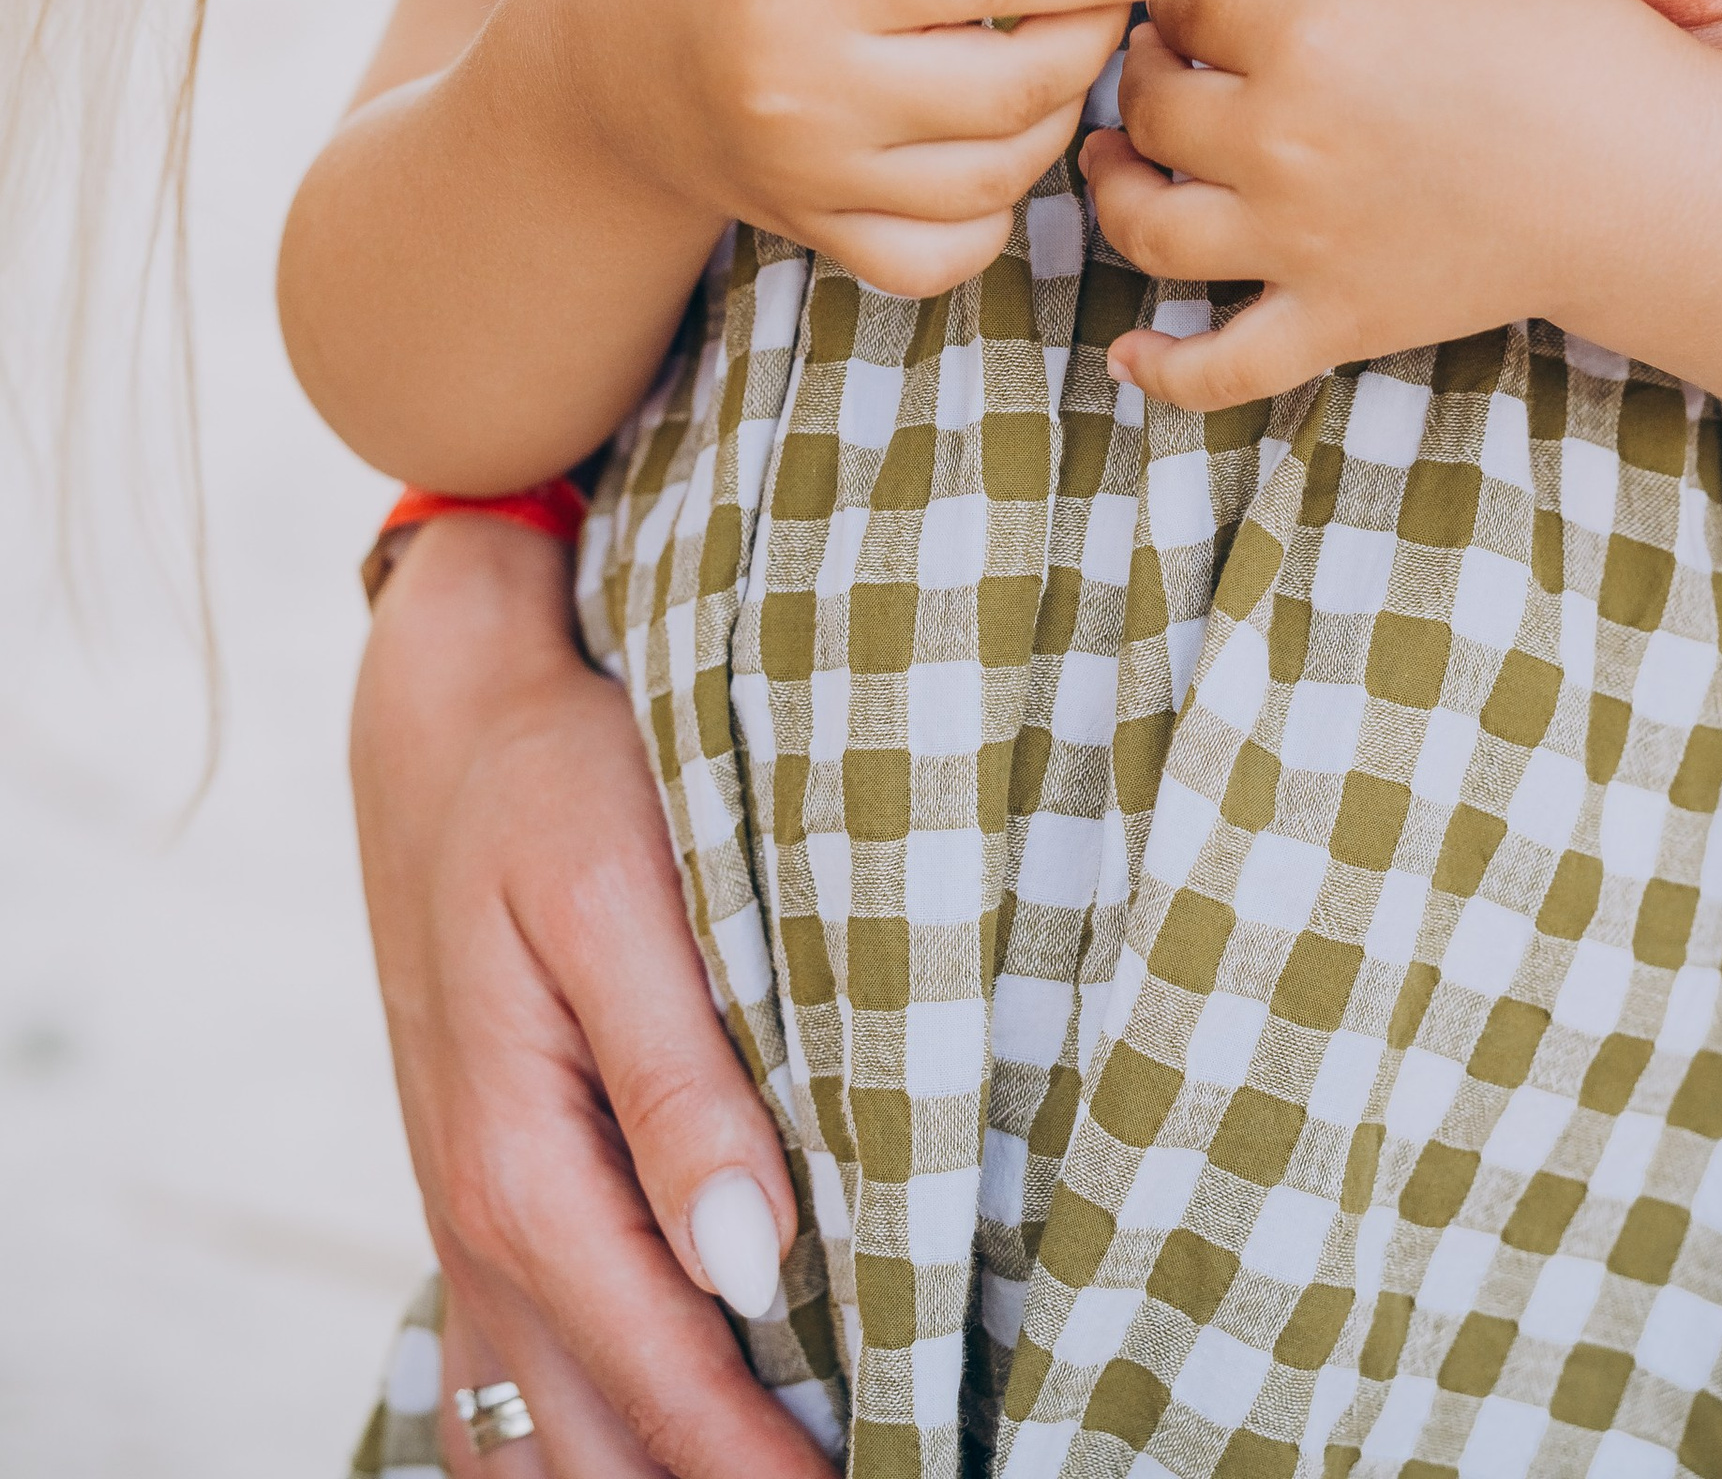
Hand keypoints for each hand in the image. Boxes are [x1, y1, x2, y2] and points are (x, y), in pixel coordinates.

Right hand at [354, 516, 825, 1478]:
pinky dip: (593, 1442)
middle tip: (875, 1476)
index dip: (772, 1472)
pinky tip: (673, 1440)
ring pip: (548, 1445)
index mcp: (521, 1173)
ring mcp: (471, 1231)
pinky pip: (516, 1387)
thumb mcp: (620, 899)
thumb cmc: (549, 786)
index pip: (668, 1387)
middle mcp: (482, 1232)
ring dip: (655, 1476)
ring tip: (789, 1468)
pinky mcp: (485, 1202)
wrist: (443, 720)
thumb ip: (681, 1085)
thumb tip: (749, 1261)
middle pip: (603, 1452)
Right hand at [544, 0, 1188, 293]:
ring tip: (1056, 59)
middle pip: (1011, 87)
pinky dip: (998, 213)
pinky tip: (998, 149)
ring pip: (995, 177)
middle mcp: (805, 89)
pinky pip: (943, 256)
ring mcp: (809, 176)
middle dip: (1095, 38)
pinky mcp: (813, 232)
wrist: (591, 64)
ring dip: (1060, 119)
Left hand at [1081, 0, 1690, 408]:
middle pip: (1150, 111)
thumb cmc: (1565, 41)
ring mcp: (1299, 241)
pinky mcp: (1337, 320)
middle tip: (1158, 67)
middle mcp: (1276, 140)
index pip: (1183, 9)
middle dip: (1140, 80)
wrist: (1645, 175)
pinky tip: (1129, 355)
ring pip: (1149, 229)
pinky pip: (1222, 367)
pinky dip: (1163, 370)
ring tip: (1112, 167)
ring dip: (1112, 195)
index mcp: (1300, 31)